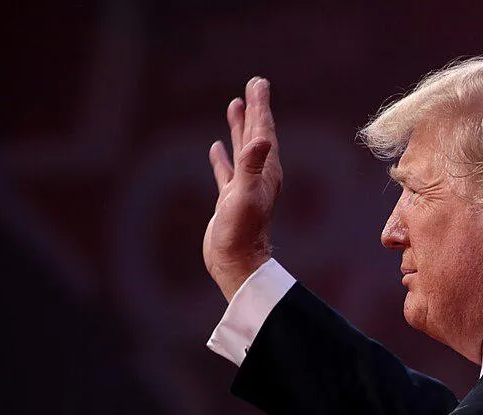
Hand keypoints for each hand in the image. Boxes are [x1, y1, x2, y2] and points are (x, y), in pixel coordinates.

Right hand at [205, 76, 281, 300]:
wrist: (235, 262)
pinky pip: (226, 171)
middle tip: (254, 84)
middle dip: (254, 109)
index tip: (259, 83)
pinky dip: (223, 157)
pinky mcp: (230, 199)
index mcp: (266, 171)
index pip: (264, 130)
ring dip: (239, 127)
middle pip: (256, 133)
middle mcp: (258, 175)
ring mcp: (244, 186)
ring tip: (234, 104)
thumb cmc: (242, 232)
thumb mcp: (245, 195)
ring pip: (241, 148)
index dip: (261, 106)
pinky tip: (216, 147)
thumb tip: (262, 138)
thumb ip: (252, 166)